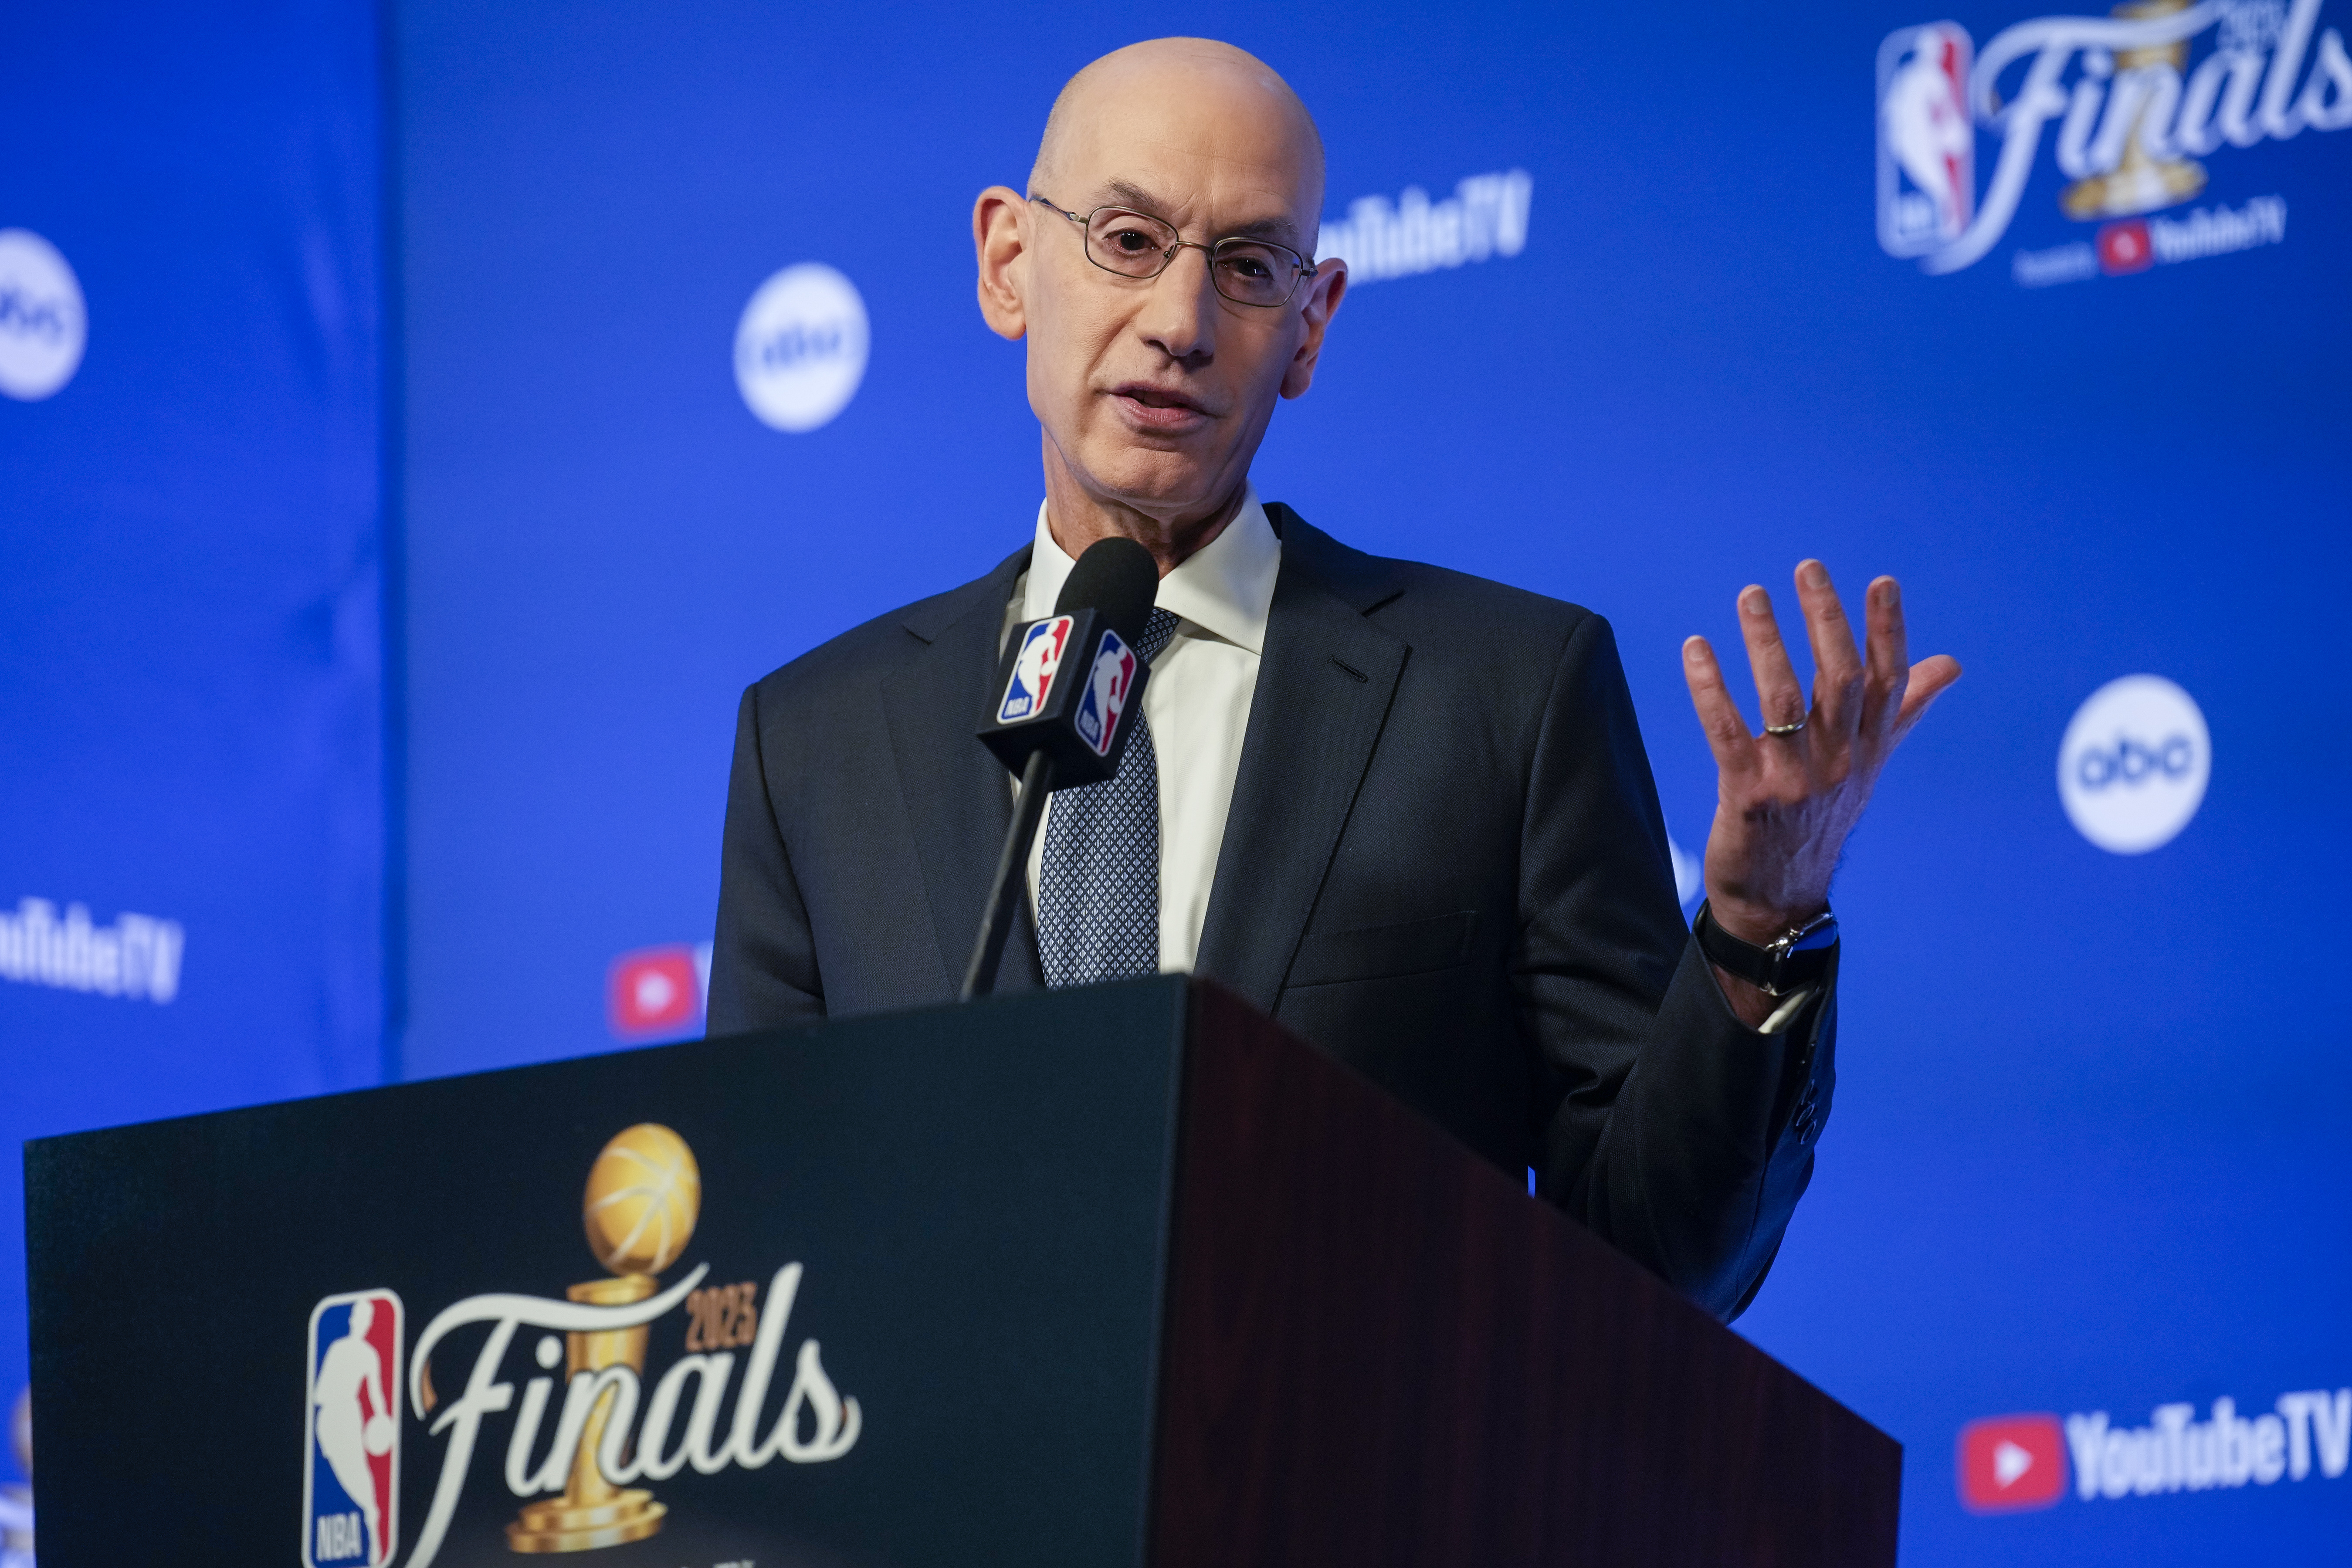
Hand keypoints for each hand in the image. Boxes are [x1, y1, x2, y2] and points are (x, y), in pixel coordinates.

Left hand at [1681, 562, 1961, 958]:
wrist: (1780, 898)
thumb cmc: (1822, 820)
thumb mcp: (1870, 766)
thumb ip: (1903, 710)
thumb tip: (1951, 664)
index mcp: (1868, 750)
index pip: (1887, 680)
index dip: (1887, 630)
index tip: (1881, 581)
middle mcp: (1839, 763)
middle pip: (1839, 679)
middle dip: (1825, 619)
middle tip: (1807, 568)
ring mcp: (1794, 781)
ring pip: (1783, 698)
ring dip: (1766, 641)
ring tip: (1751, 595)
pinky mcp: (1747, 795)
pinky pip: (1727, 730)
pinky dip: (1710, 687)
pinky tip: (1696, 648)